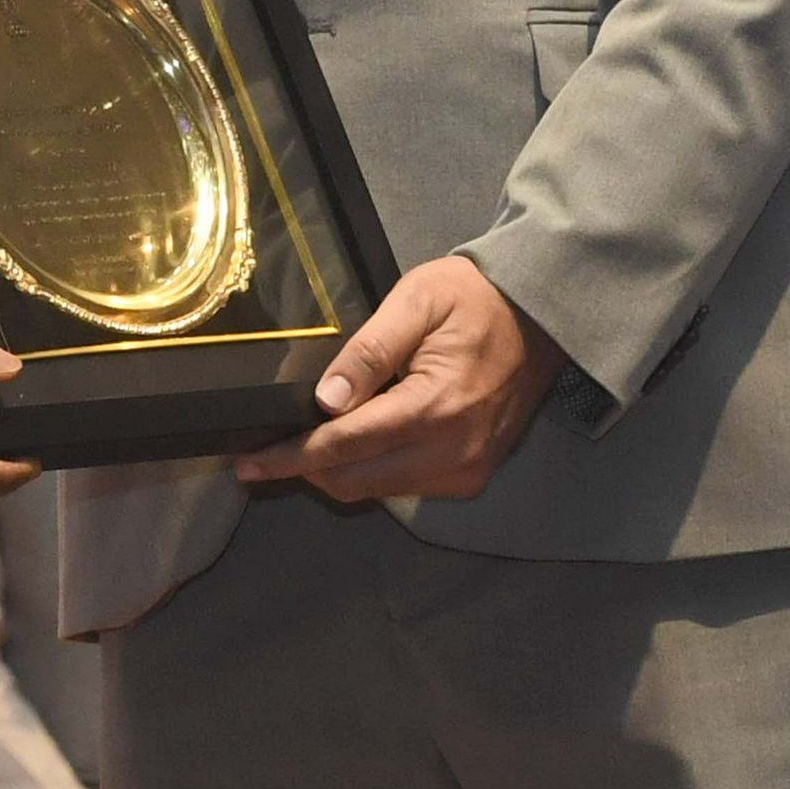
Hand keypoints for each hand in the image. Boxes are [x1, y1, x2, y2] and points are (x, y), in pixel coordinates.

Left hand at [232, 255, 563, 500]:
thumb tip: (326, 398)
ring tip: (299, 445)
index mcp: (435, 408)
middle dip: (303, 471)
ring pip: (379, 489)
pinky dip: (371, 472)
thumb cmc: (473, 299)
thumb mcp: (416, 302)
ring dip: (336, 473)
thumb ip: (369, 351)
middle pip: (356, 481)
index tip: (247, 462)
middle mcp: (453, 452)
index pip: (344, 446)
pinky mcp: (474, 473)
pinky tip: (350, 444)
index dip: (290, 457)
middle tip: (260, 456)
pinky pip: (406, 486)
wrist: (542, 318)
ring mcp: (467, 469)